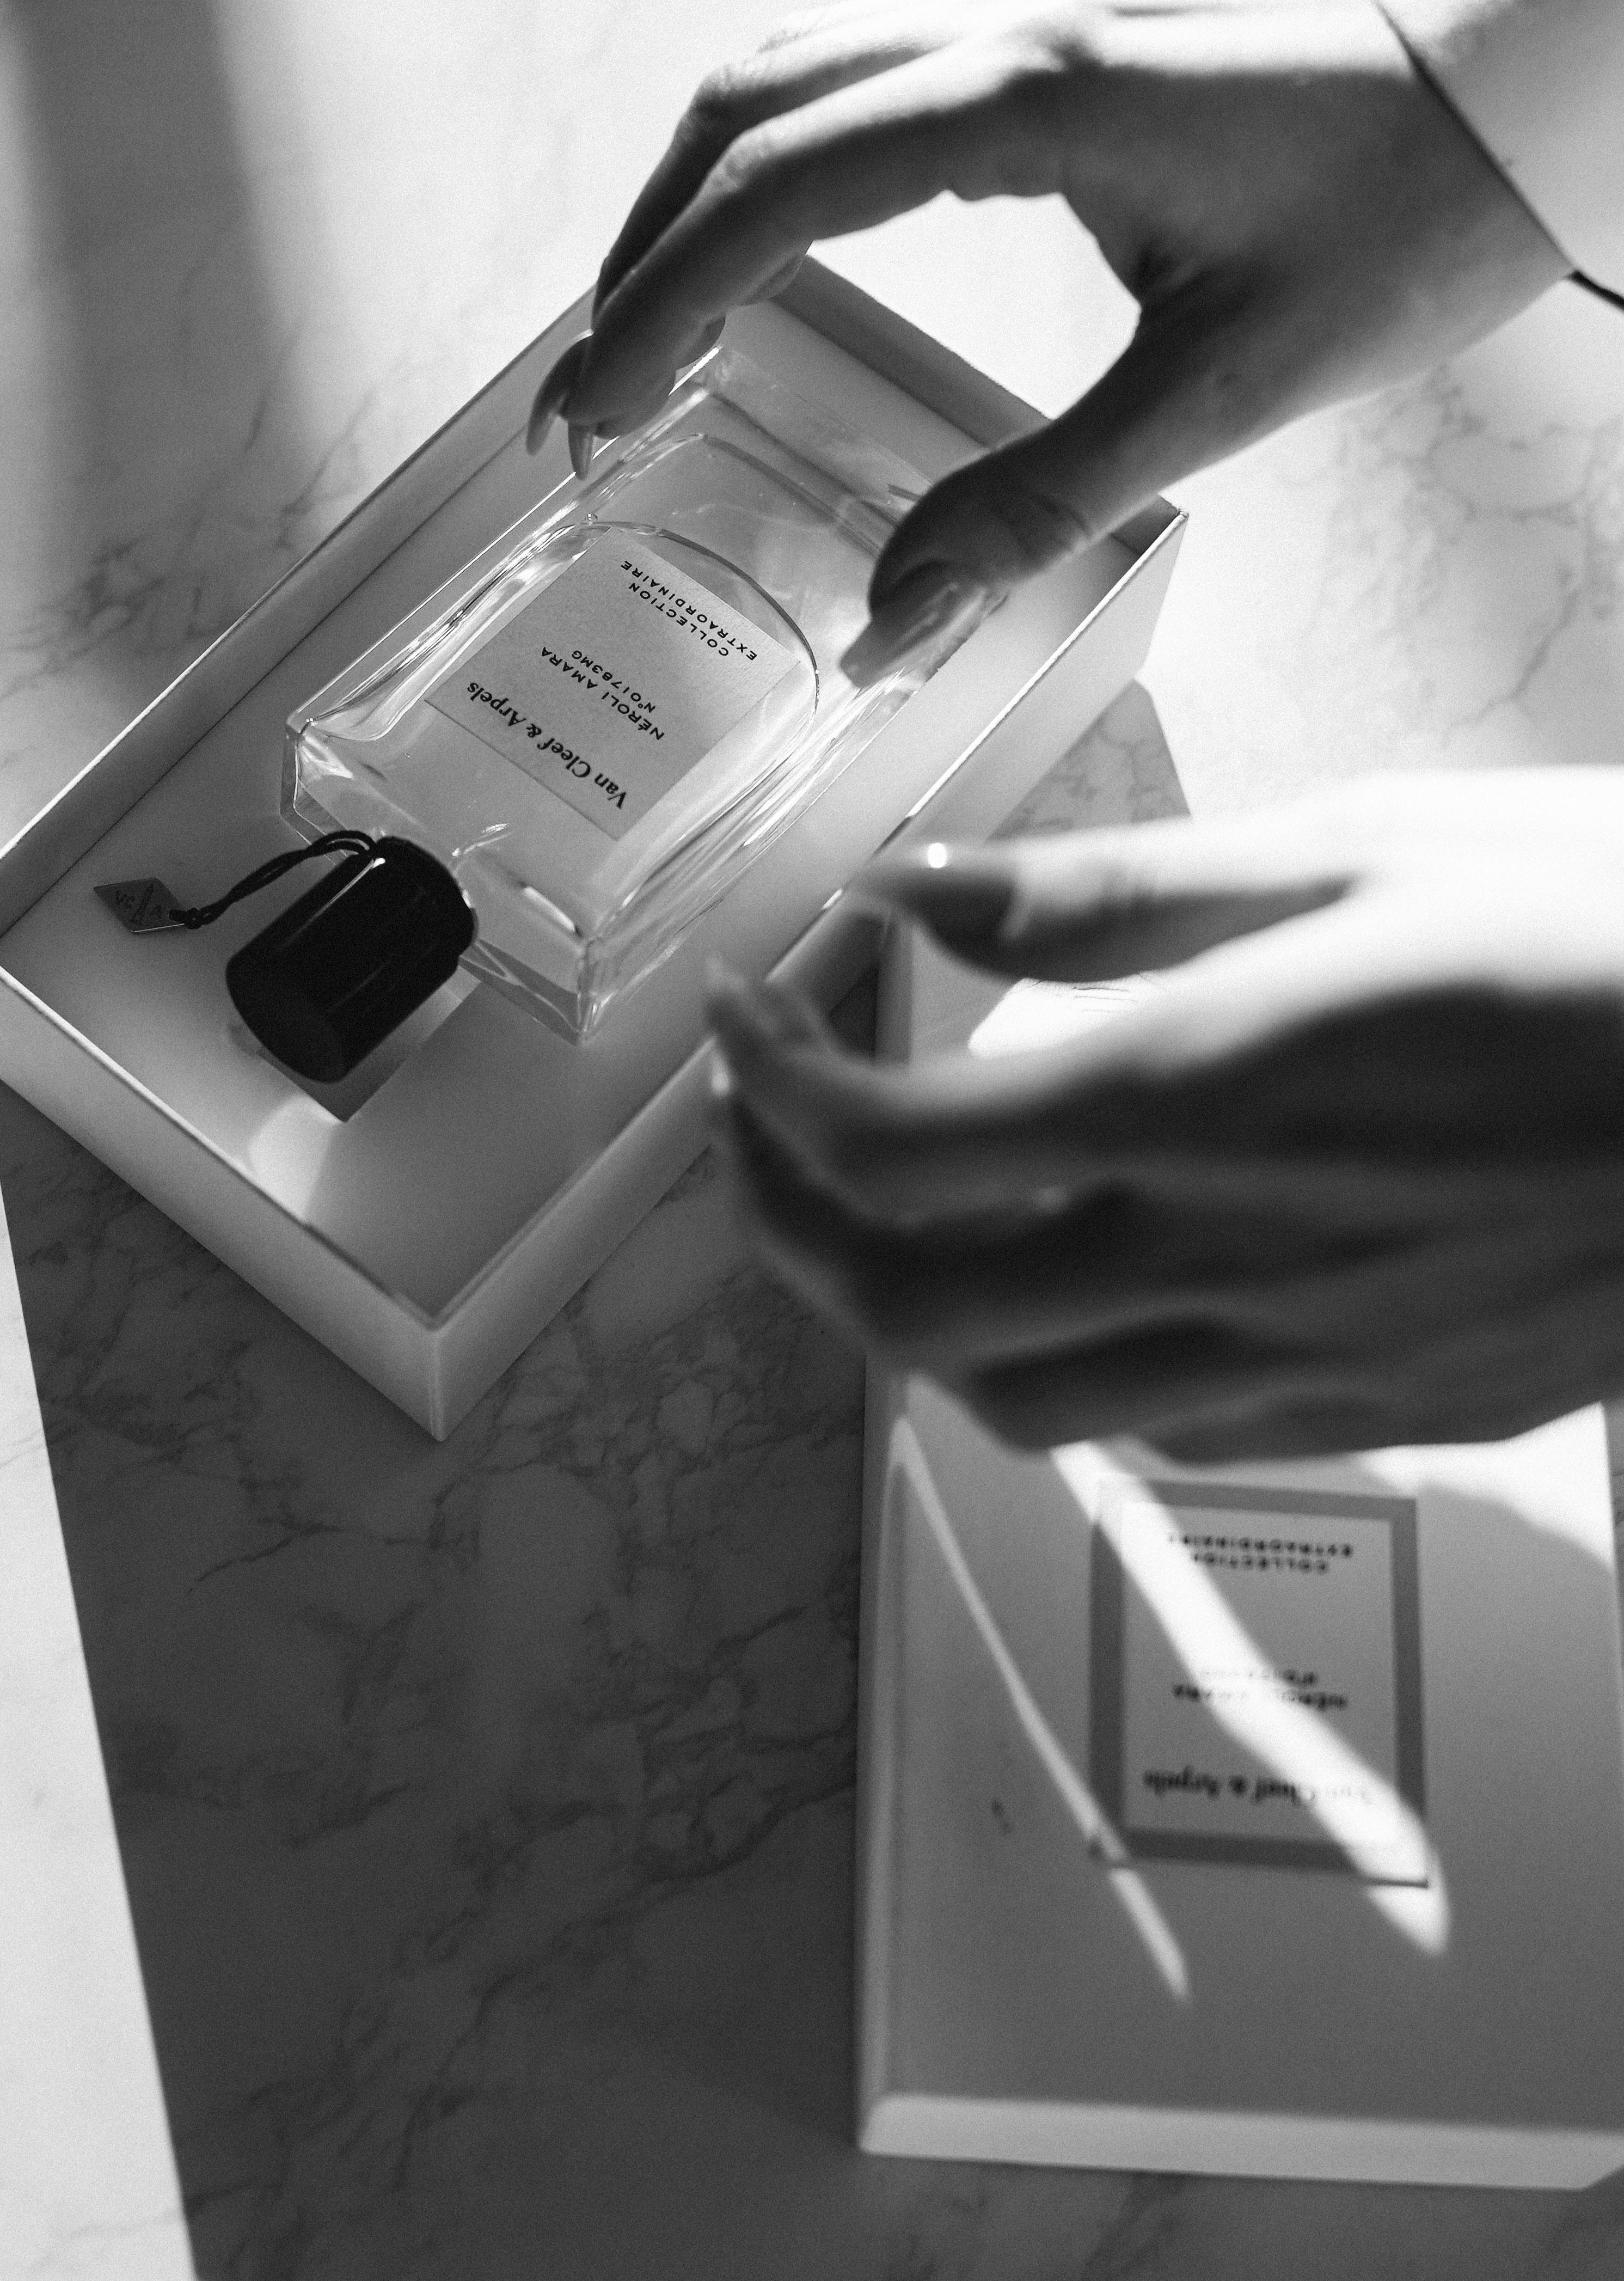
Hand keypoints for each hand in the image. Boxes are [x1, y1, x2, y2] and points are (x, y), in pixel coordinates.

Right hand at [530, 0, 1566, 680]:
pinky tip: (764, 246)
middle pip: (745, 104)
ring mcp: (1021, 1)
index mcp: (1032, 101)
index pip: (777, 188)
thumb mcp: (1224, 390)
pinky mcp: (1047, 18)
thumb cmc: (1402, 218)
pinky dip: (772, 152)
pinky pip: (855, 59)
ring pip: (788, 64)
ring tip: (649, 328)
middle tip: (591, 394)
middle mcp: (1003, 23)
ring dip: (693, 193)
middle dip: (640, 252)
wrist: (1511, 80)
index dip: (660, 304)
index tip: (596, 411)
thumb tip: (893, 621)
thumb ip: (1039, 503)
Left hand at [707, 772, 1623, 1458]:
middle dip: (788, 1225)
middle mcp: (1225, 1259)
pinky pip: (1161, 1432)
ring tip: (908, 1203)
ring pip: (1013, 1406)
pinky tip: (1090, 1271)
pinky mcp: (1384, 1415)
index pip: (885, 1147)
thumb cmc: (1612, 930)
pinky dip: (1069, 1366)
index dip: (771, 1086)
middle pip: (904, 1314)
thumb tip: (917, 889)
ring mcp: (1305, 1361)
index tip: (743, 1008)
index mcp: (1198, 1099)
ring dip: (914, 1315)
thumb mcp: (1362, 847)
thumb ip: (1113, 892)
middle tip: (774, 1117)